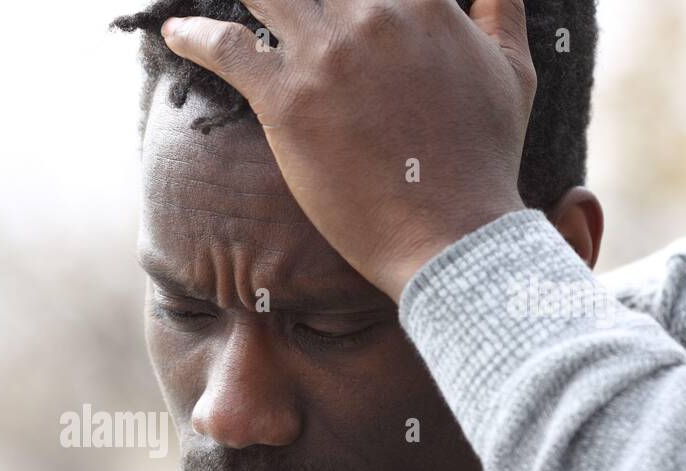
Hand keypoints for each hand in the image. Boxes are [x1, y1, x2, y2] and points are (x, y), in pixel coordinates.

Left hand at [161, 0, 535, 299]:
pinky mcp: (286, 100)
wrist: (451, 232)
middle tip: (272, 3)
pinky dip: (193, 36)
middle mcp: (372, 15)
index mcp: (424, 1)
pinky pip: (225, 48)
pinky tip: (172, 33)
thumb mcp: (513, 71)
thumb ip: (500, 10)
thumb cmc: (484, 160)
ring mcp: (326, 55)